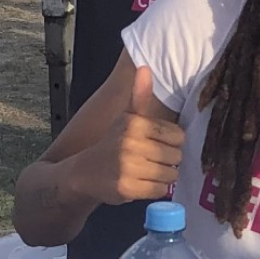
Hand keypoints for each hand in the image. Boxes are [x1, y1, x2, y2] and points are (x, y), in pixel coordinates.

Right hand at [72, 65, 184, 203]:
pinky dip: (154, 190)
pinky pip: (160, 191)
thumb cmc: (112, 143)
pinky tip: (140, 184)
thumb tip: (145, 67)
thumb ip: (139, 95)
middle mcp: (131, 144)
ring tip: (144, 172)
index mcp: (135, 123)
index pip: (178, 136)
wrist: (81, 174)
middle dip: (167, 161)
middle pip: (177, 156)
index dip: (171, 142)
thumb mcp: (126, 117)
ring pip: (171, 175)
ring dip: (162, 177)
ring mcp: (128, 168)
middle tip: (149, 160)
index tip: (155, 144)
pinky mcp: (127, 189)